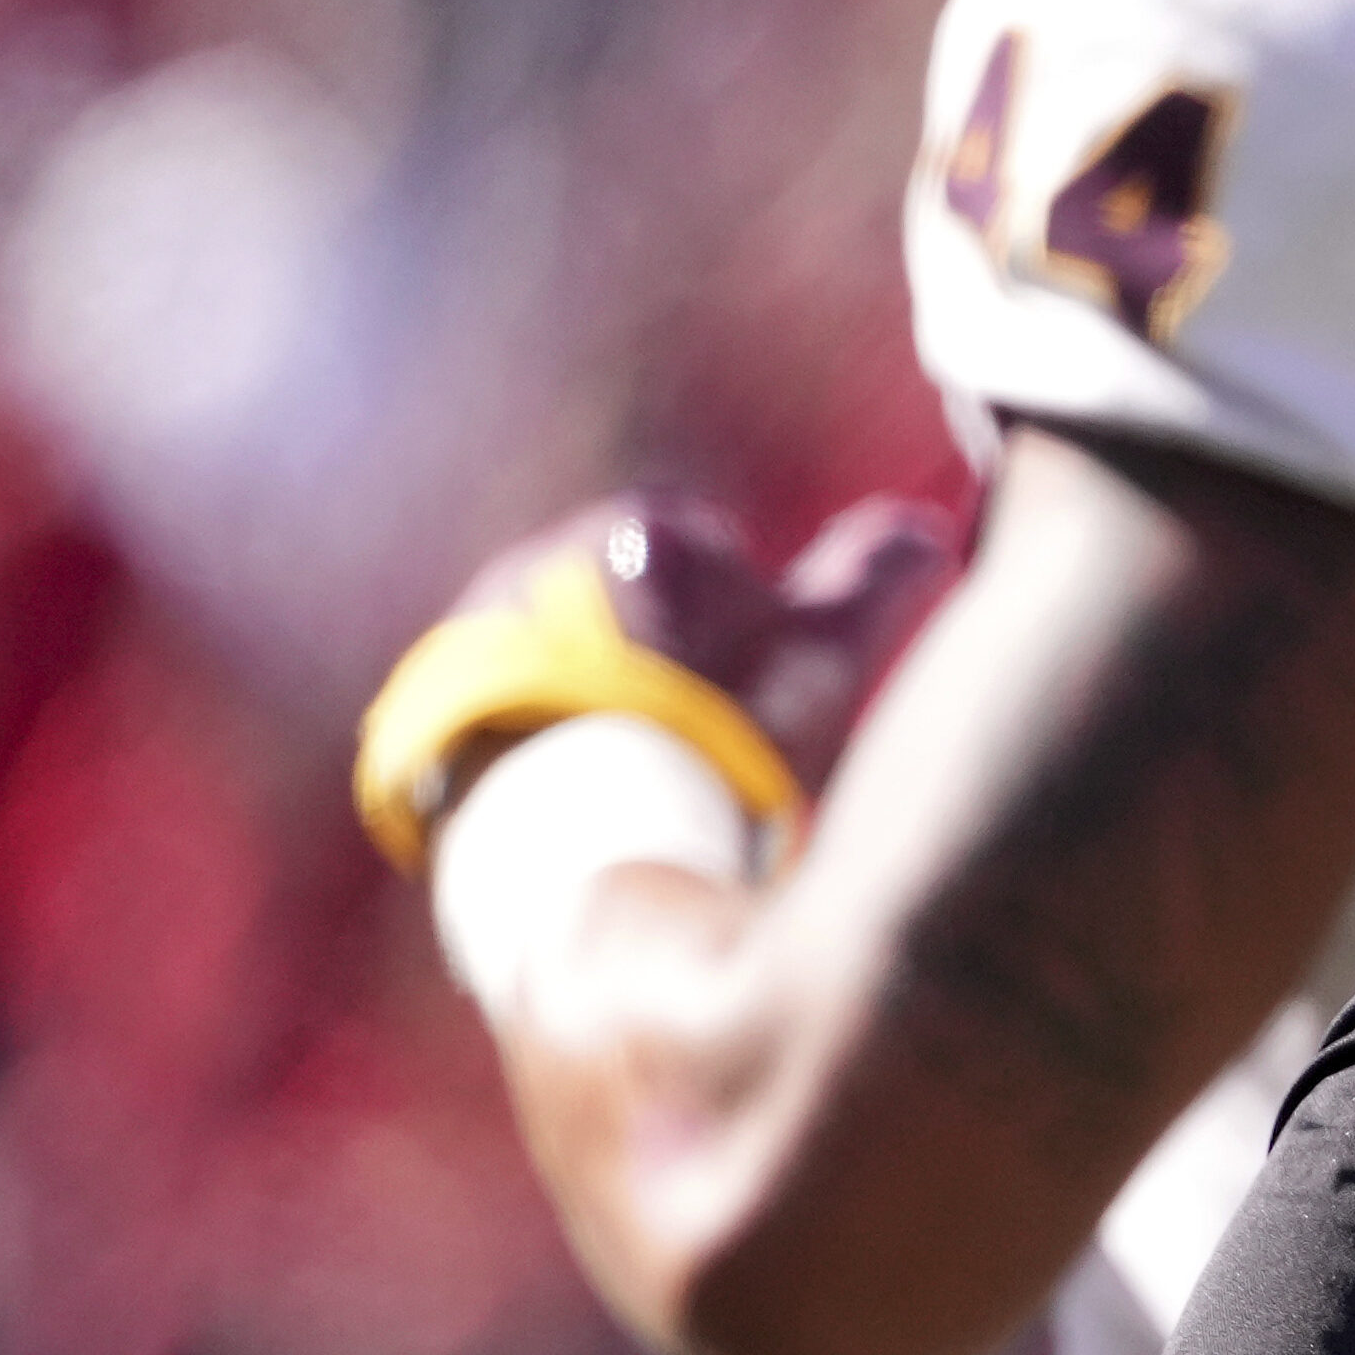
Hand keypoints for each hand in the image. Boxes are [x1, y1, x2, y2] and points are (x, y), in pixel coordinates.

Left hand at [360, 489, 965, 862]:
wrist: (568, 827)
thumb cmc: (717, 727)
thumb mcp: (828, 653)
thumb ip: (880, 577)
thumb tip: (929, 527)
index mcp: (643, 532)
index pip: (716, 555)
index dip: (752, 627)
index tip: (759, 693)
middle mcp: (542, 562)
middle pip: (632, 607)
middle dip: (667, 661)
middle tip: (703, 741)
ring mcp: (473, 635)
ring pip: (564, 661)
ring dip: (597, 703)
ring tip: (638, 781)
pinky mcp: (426, 712)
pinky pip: (498, 717)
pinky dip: (537, 746)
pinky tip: (576, 801)